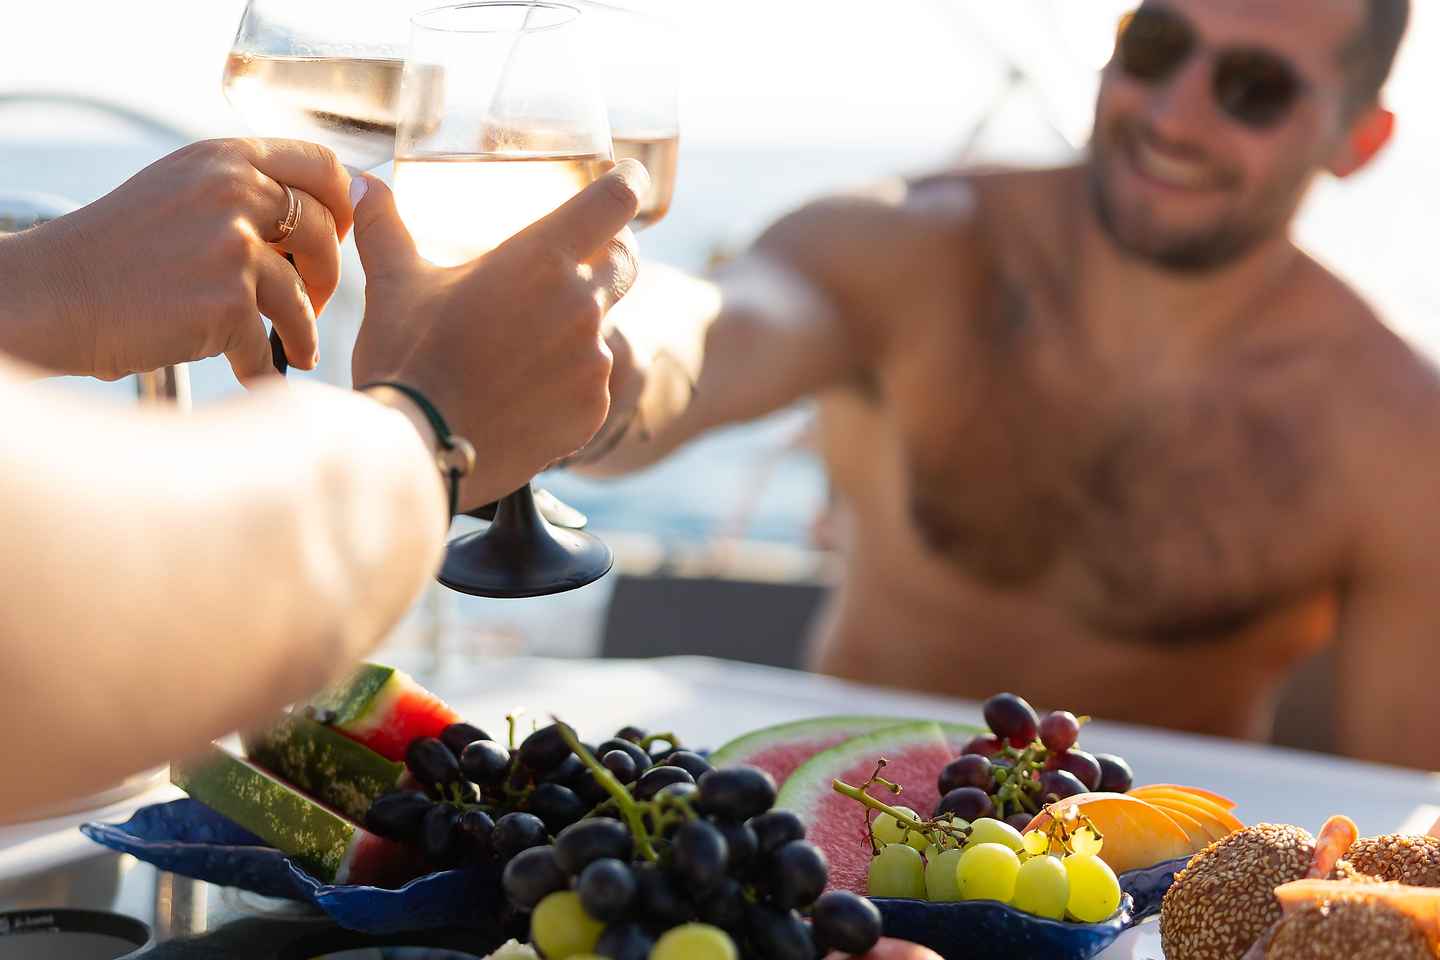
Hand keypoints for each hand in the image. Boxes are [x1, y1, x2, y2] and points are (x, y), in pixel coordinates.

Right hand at [8, 139, 351, 381]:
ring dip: (304, 327)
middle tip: (311, 299)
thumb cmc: (116, 252)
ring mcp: (232, 246)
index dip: (342, 203)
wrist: (53, 294)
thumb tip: (315, 214)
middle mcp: (234, 191)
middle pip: (324, 230)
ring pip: (305, 292)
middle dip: (326, 272)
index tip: (337, 233)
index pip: (322, 165)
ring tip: (296, 345)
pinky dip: (267, 365)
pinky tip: (259, 373)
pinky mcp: (227, 301)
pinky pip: (271, 340)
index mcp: (225, 158)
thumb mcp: (180, 189)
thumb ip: (241, 189)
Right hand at [350, 160, 646, 507]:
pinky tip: (525, 391)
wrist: (417, 448)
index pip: (615, 201)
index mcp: (542, 258)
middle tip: (581, 258)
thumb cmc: (407, 357)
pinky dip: (568, 382)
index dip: (626, 184)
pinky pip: (594, 383)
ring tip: (523, 345)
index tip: (625, 180)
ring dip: (576, 327)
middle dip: (609, 255)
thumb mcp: (393, 283)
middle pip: (625, 263)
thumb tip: (362, 184)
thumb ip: (385, 226)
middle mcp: (581, 305)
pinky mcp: (594, 410)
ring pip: (603, 329)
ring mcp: (594, 362)